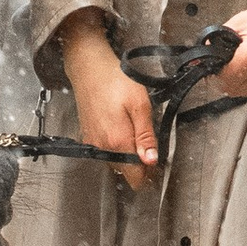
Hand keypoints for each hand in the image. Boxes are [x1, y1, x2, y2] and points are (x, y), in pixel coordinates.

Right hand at [60, 11, 158, 187]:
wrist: (89, 68)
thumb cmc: (116, 81)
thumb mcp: (140, 105)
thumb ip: (146, 136)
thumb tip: (152, 161)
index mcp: (117, 142)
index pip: (135, 177)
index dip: (150, 174)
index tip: (159, 164)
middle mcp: (102, 148)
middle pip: (125, 171)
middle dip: (140, 163)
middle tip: (150, 142)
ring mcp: (93, 143)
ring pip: (115, 163)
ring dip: (127, 154)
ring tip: (135, 130)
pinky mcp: (87, 137)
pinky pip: (105, 152)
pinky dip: (116, 147)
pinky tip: (121, 128)